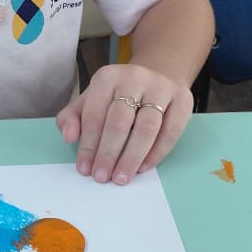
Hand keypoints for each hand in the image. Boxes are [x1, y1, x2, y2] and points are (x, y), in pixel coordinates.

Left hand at [56, 63, 193, 184]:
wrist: (158, 74)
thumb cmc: (118, 95)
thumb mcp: (91, 100)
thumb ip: (73, 117)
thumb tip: (68, 136)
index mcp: (108, 77)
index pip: (94, 114)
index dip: (88, 144)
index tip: (84, 169)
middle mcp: (135, 78)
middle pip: (120, 121)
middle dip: (108, 153)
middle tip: (102, 177)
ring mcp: (161, 87)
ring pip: (147, 127)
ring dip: (132, 156)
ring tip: (122, 177)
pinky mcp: (183, 99)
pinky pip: (171, 131)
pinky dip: (157, 153)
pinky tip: (143, 168)